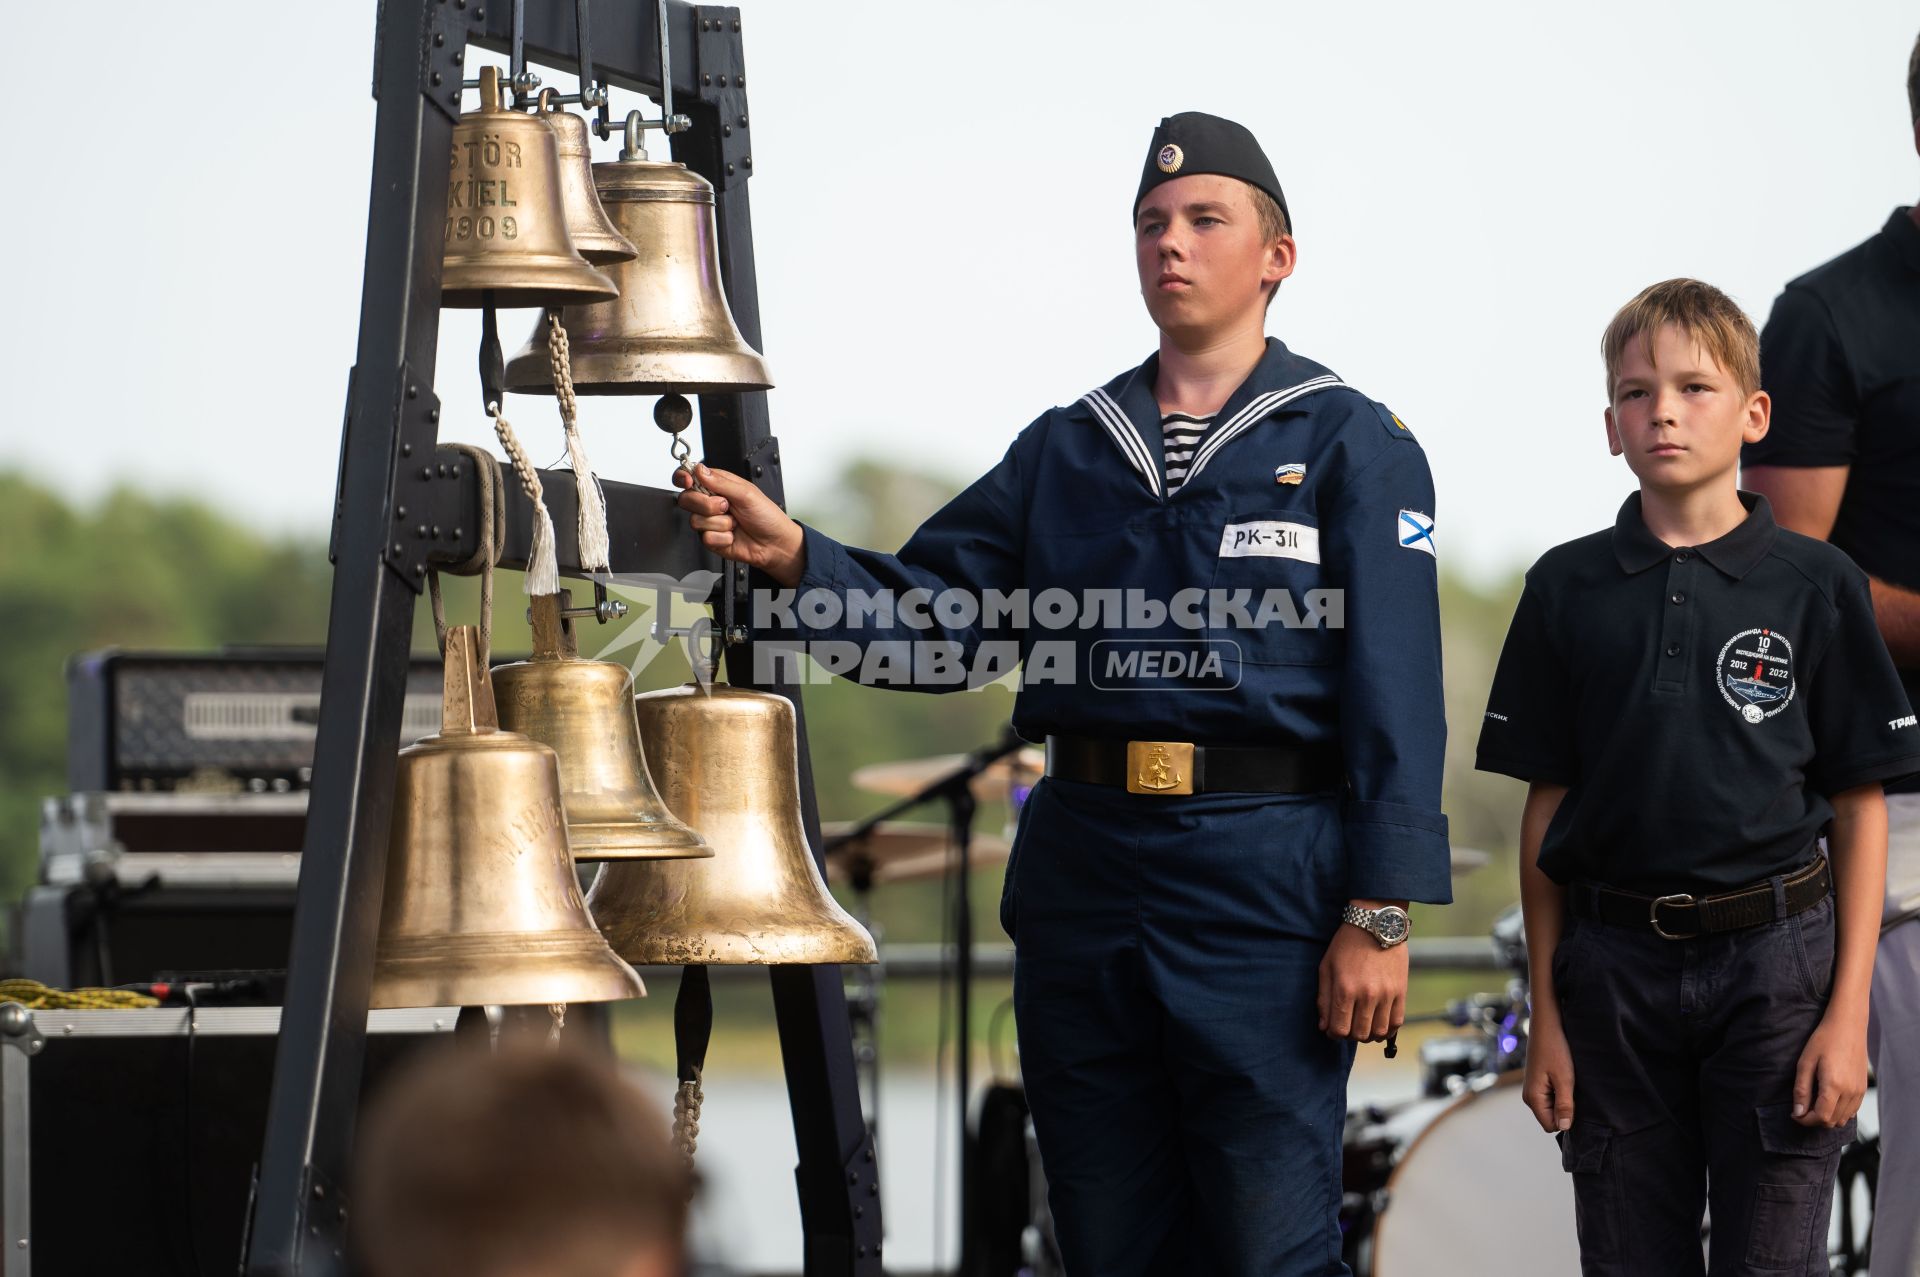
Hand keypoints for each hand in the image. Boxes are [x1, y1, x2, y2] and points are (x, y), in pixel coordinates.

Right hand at [672, 463, 806, 587]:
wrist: (774, 543)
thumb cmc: (766, 516)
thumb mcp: (746, 493)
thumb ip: (720, 482)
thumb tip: (699, 469)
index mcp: (718, 485)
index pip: (690, 477)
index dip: (683, 477)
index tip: (688, 481)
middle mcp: (710, 502)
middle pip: (686, 499)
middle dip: (707, 504)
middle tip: (726, 506)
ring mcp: (709, 521)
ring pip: (695, 520)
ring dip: (720, 523)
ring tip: (734, 522)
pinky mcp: (711, 539)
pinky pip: (705, 537)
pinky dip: (723, 537)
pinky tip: (733, 535)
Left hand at [1317, 921, 1407, 1041]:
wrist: (1376, 924)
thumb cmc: (1346, 945)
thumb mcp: (1326, 967)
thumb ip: (1323, 999)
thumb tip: (1324, 1026)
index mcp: (1345, 989)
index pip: (1339, 1029)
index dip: (1334, 1034)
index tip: (1333, 1029)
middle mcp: (1367, 995)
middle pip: (1359, 1034)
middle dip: (1350, 1035)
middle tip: (1347, 1025)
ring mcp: (1386, 995)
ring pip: (1378, 1032)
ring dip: (1368, 1035)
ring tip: (1363, 1025)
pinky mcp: (1401, 992)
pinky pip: (1397, 1022)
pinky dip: (1387, 1030)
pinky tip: (1379, 1024)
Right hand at [1523, 1014, 1575, 1131]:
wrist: (1547, 1024)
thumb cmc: (1556, 1050)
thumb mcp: (1565, 1079)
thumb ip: (1564, 1105)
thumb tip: (1565, 1128)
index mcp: (1533, 1098)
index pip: (1551, 1126)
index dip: (1566, 1119)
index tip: (1576, 1103)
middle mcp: (1529, 1096)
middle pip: (1551, 1118)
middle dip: (1565, 1110)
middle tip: (1574, 1090)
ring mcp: (1533, 1089)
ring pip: (1552, 1108)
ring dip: (1564, 1100)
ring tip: (1570, 1081)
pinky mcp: (1538, 1082)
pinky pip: (1551, 1097)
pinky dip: (1561, 1091)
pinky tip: (1566, 1077)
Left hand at [1792, 1009, 1867, 1127]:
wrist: (1848, 1027)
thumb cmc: (1824, 1040)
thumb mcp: (1805, 1062)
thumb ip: (1801, 1090)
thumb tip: (1798, 1113)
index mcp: (1834, 1086)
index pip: (1821, 1117)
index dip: (1805, 1120)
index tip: (1794, 1114)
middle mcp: (1850, 1092)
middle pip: (1832, 1121)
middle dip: (1814, 1120)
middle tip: (1801, 1108)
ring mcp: (1859, 1092)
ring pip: (1842, 1119)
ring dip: (1826, 1117)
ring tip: (1813, 1103)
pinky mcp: (1863, 1089)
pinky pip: (1851, 1111)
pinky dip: (1839, 1112)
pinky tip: (1828, 1100)